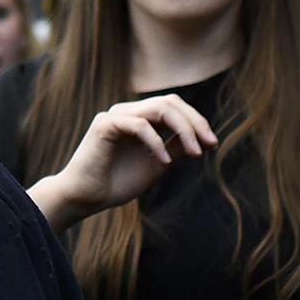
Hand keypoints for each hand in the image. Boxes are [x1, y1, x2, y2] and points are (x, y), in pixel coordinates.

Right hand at [31, 96, 216, 232]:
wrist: (86, 197)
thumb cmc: (117, 182)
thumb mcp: (156, 164)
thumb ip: (174, 148)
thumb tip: (201, 139)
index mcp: (138, 119)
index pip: (173, 107)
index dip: (196, 121)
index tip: (212, 144)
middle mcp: (127, 112)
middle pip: (169, 102)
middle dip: (195, 122)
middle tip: (210, 144)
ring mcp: (115, 116)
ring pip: (158, 108)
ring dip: (183, 129)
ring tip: (194, 153)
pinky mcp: (104, 125)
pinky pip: (139, 125)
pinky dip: (156, 142)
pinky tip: (164, 160)